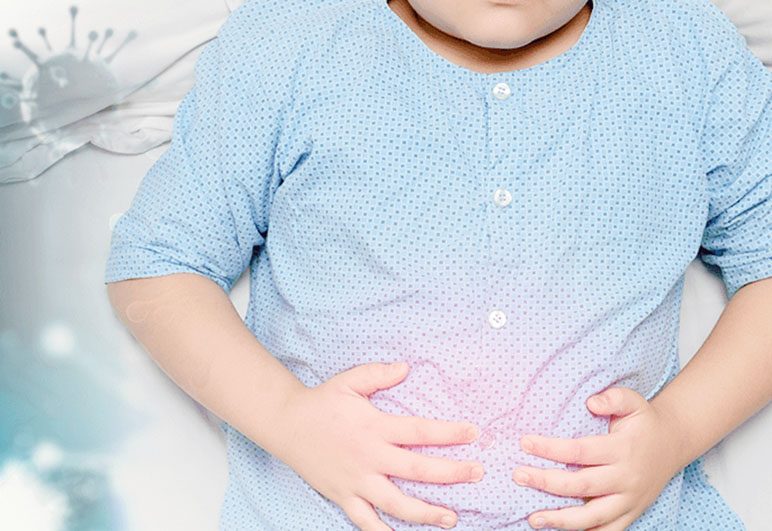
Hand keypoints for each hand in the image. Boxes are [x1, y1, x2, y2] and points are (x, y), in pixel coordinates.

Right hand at [274, 361, 484, 530]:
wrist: (286, 424)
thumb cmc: (322, 402)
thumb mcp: (349, 381)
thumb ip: (378, 374)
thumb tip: (406, 368)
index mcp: (374, 426)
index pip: (419, 430)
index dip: (449, 432)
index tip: (474, 433)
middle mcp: (368, 456)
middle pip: (416, 468)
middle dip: (450, 472)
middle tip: (477, 473)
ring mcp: (356, 480)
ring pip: (395, 502)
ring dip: (425, 512)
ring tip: (451, 518)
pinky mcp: (342, 496)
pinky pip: (364, 521)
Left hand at [511, 386, 684, 529]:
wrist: (673, 443)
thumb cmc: (643, 421)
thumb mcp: (633, 401)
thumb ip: (613, 397)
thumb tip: (591, 403)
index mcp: (622, 449)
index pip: (580, 451)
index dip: (550, 448)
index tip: (524, 443)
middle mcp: (626, 477)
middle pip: (581, 485)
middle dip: (546, 482)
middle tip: (519, 476)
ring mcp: (630, 500)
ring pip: (593, 516)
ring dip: (561, 520)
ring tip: (533, 518)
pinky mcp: (632, 513)